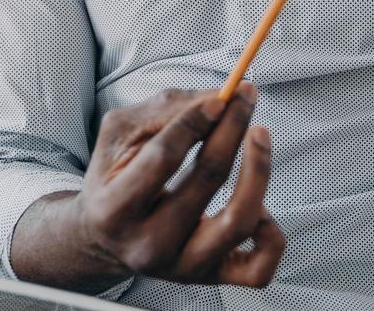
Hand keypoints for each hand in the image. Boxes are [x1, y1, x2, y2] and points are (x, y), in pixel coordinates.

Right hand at [12, 86, 282, 290]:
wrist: (103, 239)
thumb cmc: (114, 180)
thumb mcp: (119, 136)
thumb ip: (163, 111)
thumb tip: (218, 98)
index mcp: (114, 210)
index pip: (163, 158)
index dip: (196, 119)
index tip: (220, 95)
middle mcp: (149, 246)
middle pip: (207, 178)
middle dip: (232, 126)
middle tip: (244, 96)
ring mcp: (184, 267)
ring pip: (240, 221)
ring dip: (259, 168)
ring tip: (259, 134)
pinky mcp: (212, 277)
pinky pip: (260, 268)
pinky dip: (270, 231)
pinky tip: (259, 201)